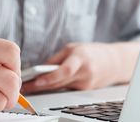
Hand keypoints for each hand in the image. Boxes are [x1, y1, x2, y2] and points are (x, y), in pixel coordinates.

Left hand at [21, 42, 139, 93]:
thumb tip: (39, 69)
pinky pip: (66, 89)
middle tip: (25, 87)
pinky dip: (55, 87)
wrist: (115, 62)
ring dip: (45, 87)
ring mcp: (86, 84)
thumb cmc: (91, 52)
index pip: (65, 71)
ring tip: (29, 86)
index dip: (50, 78)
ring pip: (61, 87)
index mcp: (81, 58)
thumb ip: (56, 59)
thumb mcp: (72, 48)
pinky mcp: (85, 91)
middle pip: (59, 82)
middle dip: (40, 85)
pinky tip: (44, 87)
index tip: (35, 81)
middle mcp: (85, 73)